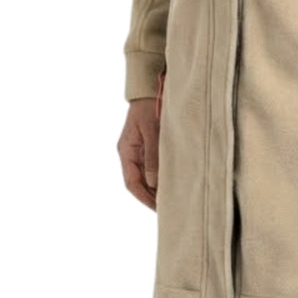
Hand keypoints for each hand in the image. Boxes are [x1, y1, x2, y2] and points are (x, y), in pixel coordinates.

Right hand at [118, 96, 159, 210]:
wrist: (150, 88)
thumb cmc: (149, 106)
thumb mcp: (151, 131)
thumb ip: (153, 156)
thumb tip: (154, 183)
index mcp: (126, 151)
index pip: (132, 182)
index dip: (144, 197)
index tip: (157, 207)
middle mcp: (130, 154)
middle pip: (138, 182)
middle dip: (150, 196)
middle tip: (166, 208)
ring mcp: (138, 150)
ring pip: (145, 176)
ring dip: (155, 188)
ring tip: (170, 199)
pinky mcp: (147, 146)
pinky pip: (151, 167)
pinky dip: (159, 177)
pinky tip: (171, 182)